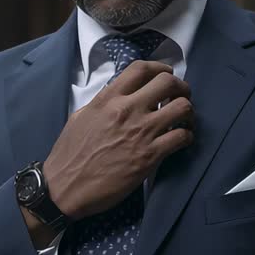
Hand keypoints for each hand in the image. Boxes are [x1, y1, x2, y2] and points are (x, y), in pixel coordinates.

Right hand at [43, 60, 193, 219]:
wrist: (65, 187)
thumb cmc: (69, 154)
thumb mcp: (81, 117)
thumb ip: (103, 103)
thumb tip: (119, 96)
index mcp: (108, 99)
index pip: (141, 69)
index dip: (160, 67)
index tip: (166, 73)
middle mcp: (127, 110)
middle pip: (168, 82)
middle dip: (180, 87)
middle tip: (181, 96)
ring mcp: (141, 133)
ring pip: (182, 107)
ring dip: (188, 111)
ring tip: (184, 119)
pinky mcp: (150, 157)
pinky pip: (182, 137)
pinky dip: (187, 136)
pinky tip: (181, 140)